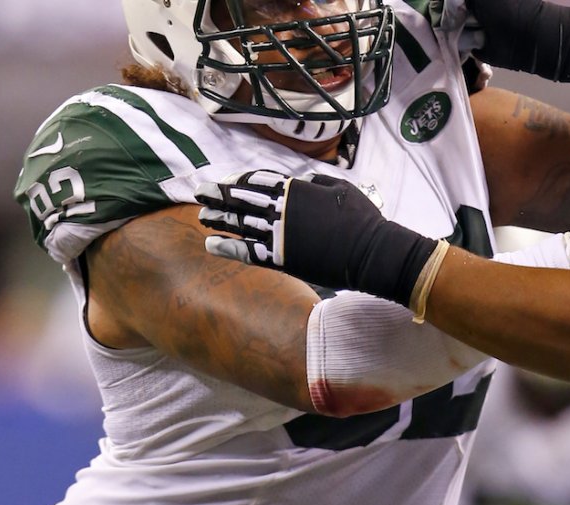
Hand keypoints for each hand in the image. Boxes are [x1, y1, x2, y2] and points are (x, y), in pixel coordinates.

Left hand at [195, 170, 436, 305]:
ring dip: (218, 219)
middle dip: (218, 195)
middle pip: (241, 200)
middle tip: (200, 193)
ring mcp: (278, 236)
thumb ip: (319, 182)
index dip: (237, 180)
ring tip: (202, 216)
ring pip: (239, 224)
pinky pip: (246, 252)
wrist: (369, 252)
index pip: (256, 181)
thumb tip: (306, 180)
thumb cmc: (360, 219)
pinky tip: (211, 244)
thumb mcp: (341, 188)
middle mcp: (281, 210)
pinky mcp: (280, 259)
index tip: (223, 181)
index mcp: (295, 190)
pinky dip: (227, 247)